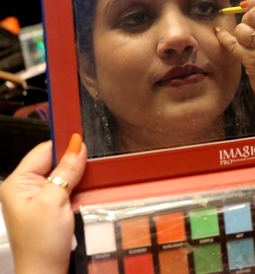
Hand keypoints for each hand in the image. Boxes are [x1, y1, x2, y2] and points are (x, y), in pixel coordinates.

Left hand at [0, 134, 86, 273]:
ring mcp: (40, 199)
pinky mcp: (53, 209)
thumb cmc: (41, 244)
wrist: (46, 273)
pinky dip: (81, 190)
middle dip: (74, 164)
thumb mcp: (54, 201)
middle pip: (55, 162)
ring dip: (79, 178)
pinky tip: (86, 195)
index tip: (84, 141)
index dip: (64, 145)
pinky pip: (70, 190)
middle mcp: (27, 189)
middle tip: (90, 169)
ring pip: (65, 176)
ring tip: (87, 185)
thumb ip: (66, 171)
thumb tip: (76, 145)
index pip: (43, 151)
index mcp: (18, 183)